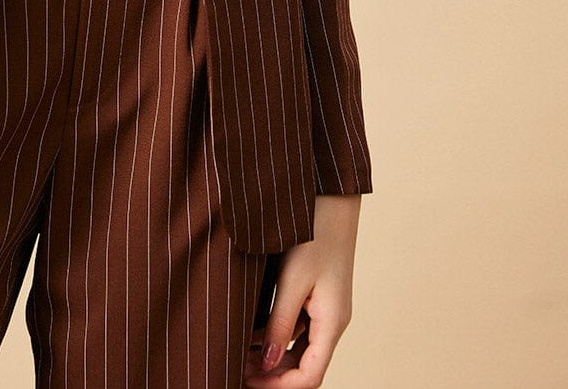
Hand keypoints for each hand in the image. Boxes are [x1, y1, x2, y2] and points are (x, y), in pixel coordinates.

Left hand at [243, 194, 360, 386]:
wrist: (331, 197)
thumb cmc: (314, 232)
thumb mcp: (292, 279)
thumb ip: (280, 323)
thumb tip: (269, 364)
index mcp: (332, 322)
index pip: (309, 376)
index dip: (278, 387)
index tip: (245, 380)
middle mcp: (332, 321)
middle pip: (304, 366)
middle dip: (271, 374)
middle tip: (235, 367)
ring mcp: (326, 308)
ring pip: (299, 348)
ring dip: (271, 356)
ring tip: (238, 350)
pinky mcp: (318, 295)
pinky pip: (298, 327)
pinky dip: (276, 334)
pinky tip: (251, 329)